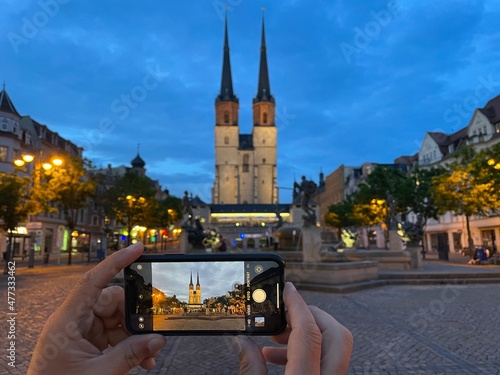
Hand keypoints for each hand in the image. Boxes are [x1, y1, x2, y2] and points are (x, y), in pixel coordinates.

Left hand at [28, 242, 166, 374]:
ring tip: (148, 353)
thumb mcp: (99, 374)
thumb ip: (131, 354)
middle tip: (152, 330)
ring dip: (135, 334)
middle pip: (112, 301)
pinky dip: (129, 344)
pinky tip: (142, 358)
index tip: (138, 249)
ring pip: (117, 319)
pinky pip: (115, 335)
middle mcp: (74, 321)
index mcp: (67, 321)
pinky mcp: (88, 344)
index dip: (116, 262)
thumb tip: (157, 339)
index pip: (93, 281)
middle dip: (135, 316)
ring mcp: (81, 332)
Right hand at [236, 282, 352, 374]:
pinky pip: (328, 362)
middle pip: (337, 336)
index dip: (297, 306)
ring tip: (277, 338)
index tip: (288, 289)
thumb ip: (250, 369)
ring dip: (308, 335)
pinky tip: (281, 357)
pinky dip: (309, 352)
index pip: (309, 334)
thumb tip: (243, 342)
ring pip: (335, 348)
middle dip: (312, 316)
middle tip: (287, 314)